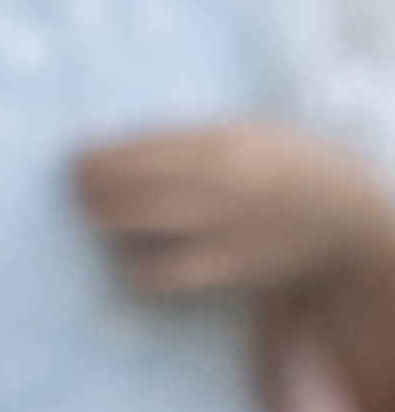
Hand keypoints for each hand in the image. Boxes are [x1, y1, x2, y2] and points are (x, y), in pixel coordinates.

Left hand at [77, 122, 394, 303]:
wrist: (340, 211)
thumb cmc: (269, 164)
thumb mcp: (231, 133)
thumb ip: (179, 142)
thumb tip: (107, 149)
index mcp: (214, 145)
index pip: (140, 151)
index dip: (98, 159)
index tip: (72, 161)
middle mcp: (218, 189)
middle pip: (139, 196)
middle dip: (97, 197)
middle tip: (77, 195)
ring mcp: (227, 234)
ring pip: (153, 240)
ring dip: (116, 234)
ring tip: (98, 226)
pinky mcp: (235, 272)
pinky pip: (177, 278)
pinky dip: (146, 273)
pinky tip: (129, 267)